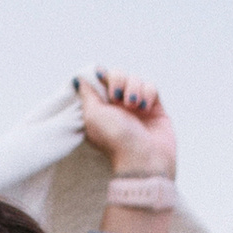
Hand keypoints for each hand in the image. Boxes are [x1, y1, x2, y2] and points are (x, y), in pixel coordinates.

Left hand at [75, 65, 175, 179]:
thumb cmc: (115, 139)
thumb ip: (86, 94)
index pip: (100, 80)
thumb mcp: (93, 115)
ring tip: (133, 106)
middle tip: (116, 97)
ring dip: (133, 88)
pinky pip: (151, 87)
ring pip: (136, 79)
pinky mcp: (154, 107)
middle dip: (118, 80)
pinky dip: (148, 94)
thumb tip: (78, 79)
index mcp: (100, 107)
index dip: (102, 75)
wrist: (143, 158)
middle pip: (118, 74)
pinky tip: (145, 108)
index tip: (100, 77)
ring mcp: (137, 106)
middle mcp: (118, 106)